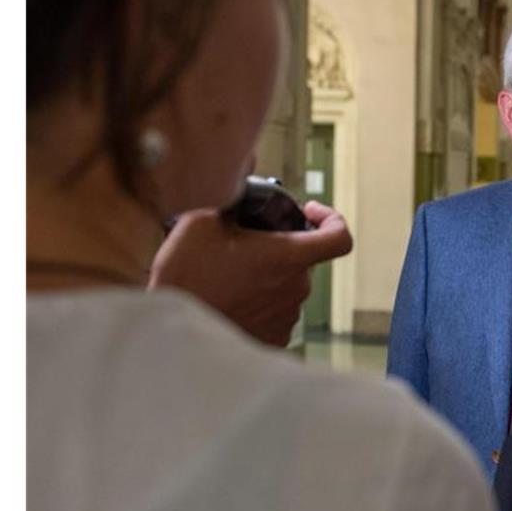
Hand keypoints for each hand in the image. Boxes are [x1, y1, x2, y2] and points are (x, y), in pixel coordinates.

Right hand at [149, 201, 352, 346]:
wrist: (172, 338)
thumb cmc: (187, 279)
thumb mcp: (200, 222)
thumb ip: (230, 194)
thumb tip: (241, 172)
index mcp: (288, 258)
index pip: (339, 237)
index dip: (331, 219)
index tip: (308, 212)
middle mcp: (296, 289)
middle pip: (302, 258)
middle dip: (278, 246)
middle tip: (241, 243)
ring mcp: (287, 317)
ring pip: (286, 285)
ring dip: (266, 276)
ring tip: (226, 274)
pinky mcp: (273, 339)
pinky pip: (274, 312)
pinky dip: (257, 302)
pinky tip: (228, 298)